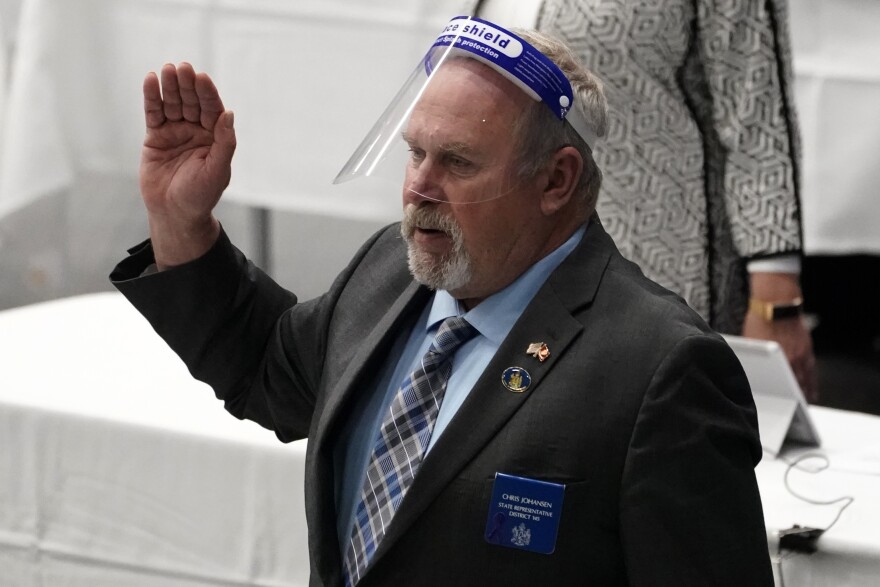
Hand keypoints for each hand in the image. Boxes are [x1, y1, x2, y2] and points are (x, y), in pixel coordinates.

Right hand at [140, 62, 235, 267]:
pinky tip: (151, 80)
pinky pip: (154, 113)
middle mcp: (197, 131)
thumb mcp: (217, 171)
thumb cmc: (200, 196)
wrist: (174, 214)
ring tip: (167, 70)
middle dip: (187, 86)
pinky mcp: (156, 136)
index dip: (207, 94)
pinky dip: (152, 97)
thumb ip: (224, 143)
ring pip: (173, 104)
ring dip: (170, 87)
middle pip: (192, 102)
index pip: (212, 110)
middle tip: (182, 68)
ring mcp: (176, 132)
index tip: (201, 78)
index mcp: (215, 137)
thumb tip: (229, 113)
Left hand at [744, 272, 818, 401]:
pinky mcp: (807, 346)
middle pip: (795, 383)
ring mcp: (801, 353)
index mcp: (777, 358)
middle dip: (794, 397)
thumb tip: (740, 369)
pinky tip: (811, 385)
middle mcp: (791, 358)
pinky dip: (811, 378)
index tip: (775, 405)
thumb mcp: (749, 341)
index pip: (778, 383)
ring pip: (806, 377)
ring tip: (806, 400)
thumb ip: (751, 356)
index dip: (777, 395)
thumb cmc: (760, 319)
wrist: (776, 302)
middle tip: (794, 408)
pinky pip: (811, 368)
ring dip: (805, 390)